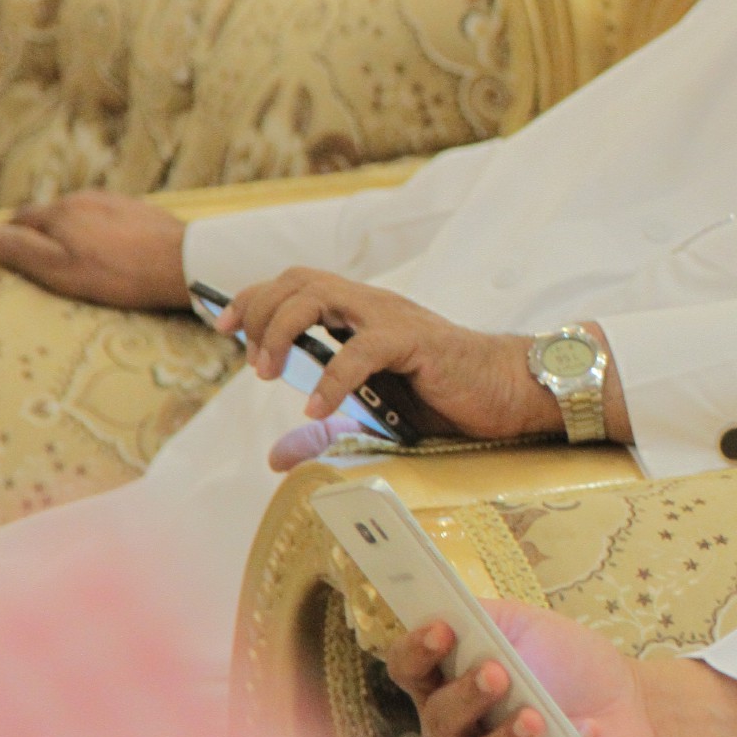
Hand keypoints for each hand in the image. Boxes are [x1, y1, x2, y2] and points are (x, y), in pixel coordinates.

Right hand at [0, 191, 189, 309]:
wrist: (187, 263)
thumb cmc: (121, 274)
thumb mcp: (62, 271)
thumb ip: (23, 252)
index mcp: (60, 212)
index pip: (19, 218)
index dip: (10, 238)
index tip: (11, 259)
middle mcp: (85, 198)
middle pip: (50, 216)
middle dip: (42, 236)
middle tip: (47, 266)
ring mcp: (115, 201)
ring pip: (80, 216)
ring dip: (73, 234)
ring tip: (81, 263)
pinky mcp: (140, 210)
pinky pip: (107, 220)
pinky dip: (100, 234)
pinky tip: (113, 254)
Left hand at [223, 269, 555, 460]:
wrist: (511, 393)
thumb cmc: (450, 399)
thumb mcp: (376, 419)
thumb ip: (328, 431)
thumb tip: (276, 456)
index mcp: (362, 316)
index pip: (297, 285)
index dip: (254, 299)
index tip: (225, 327)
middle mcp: (373, 307)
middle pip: (298, 280)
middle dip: (259, 311)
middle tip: (253, 363)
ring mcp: (393, 319)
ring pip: (318, 296)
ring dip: (281, 330)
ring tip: (271, 374)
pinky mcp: (414, 342)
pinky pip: (360, 351)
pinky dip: (330, 380)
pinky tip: (317, 409)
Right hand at [386, 602, 661, 736]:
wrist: (629, 707)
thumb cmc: (566, 665)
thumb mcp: (527, 627)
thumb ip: (487, 617)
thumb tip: (450, 607)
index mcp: (445, 686)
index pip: (409, 670)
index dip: (417, 650)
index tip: (444, 629)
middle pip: (438, 722)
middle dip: (465, 697)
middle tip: (498, 673)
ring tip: (535, 718)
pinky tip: (583, 736)